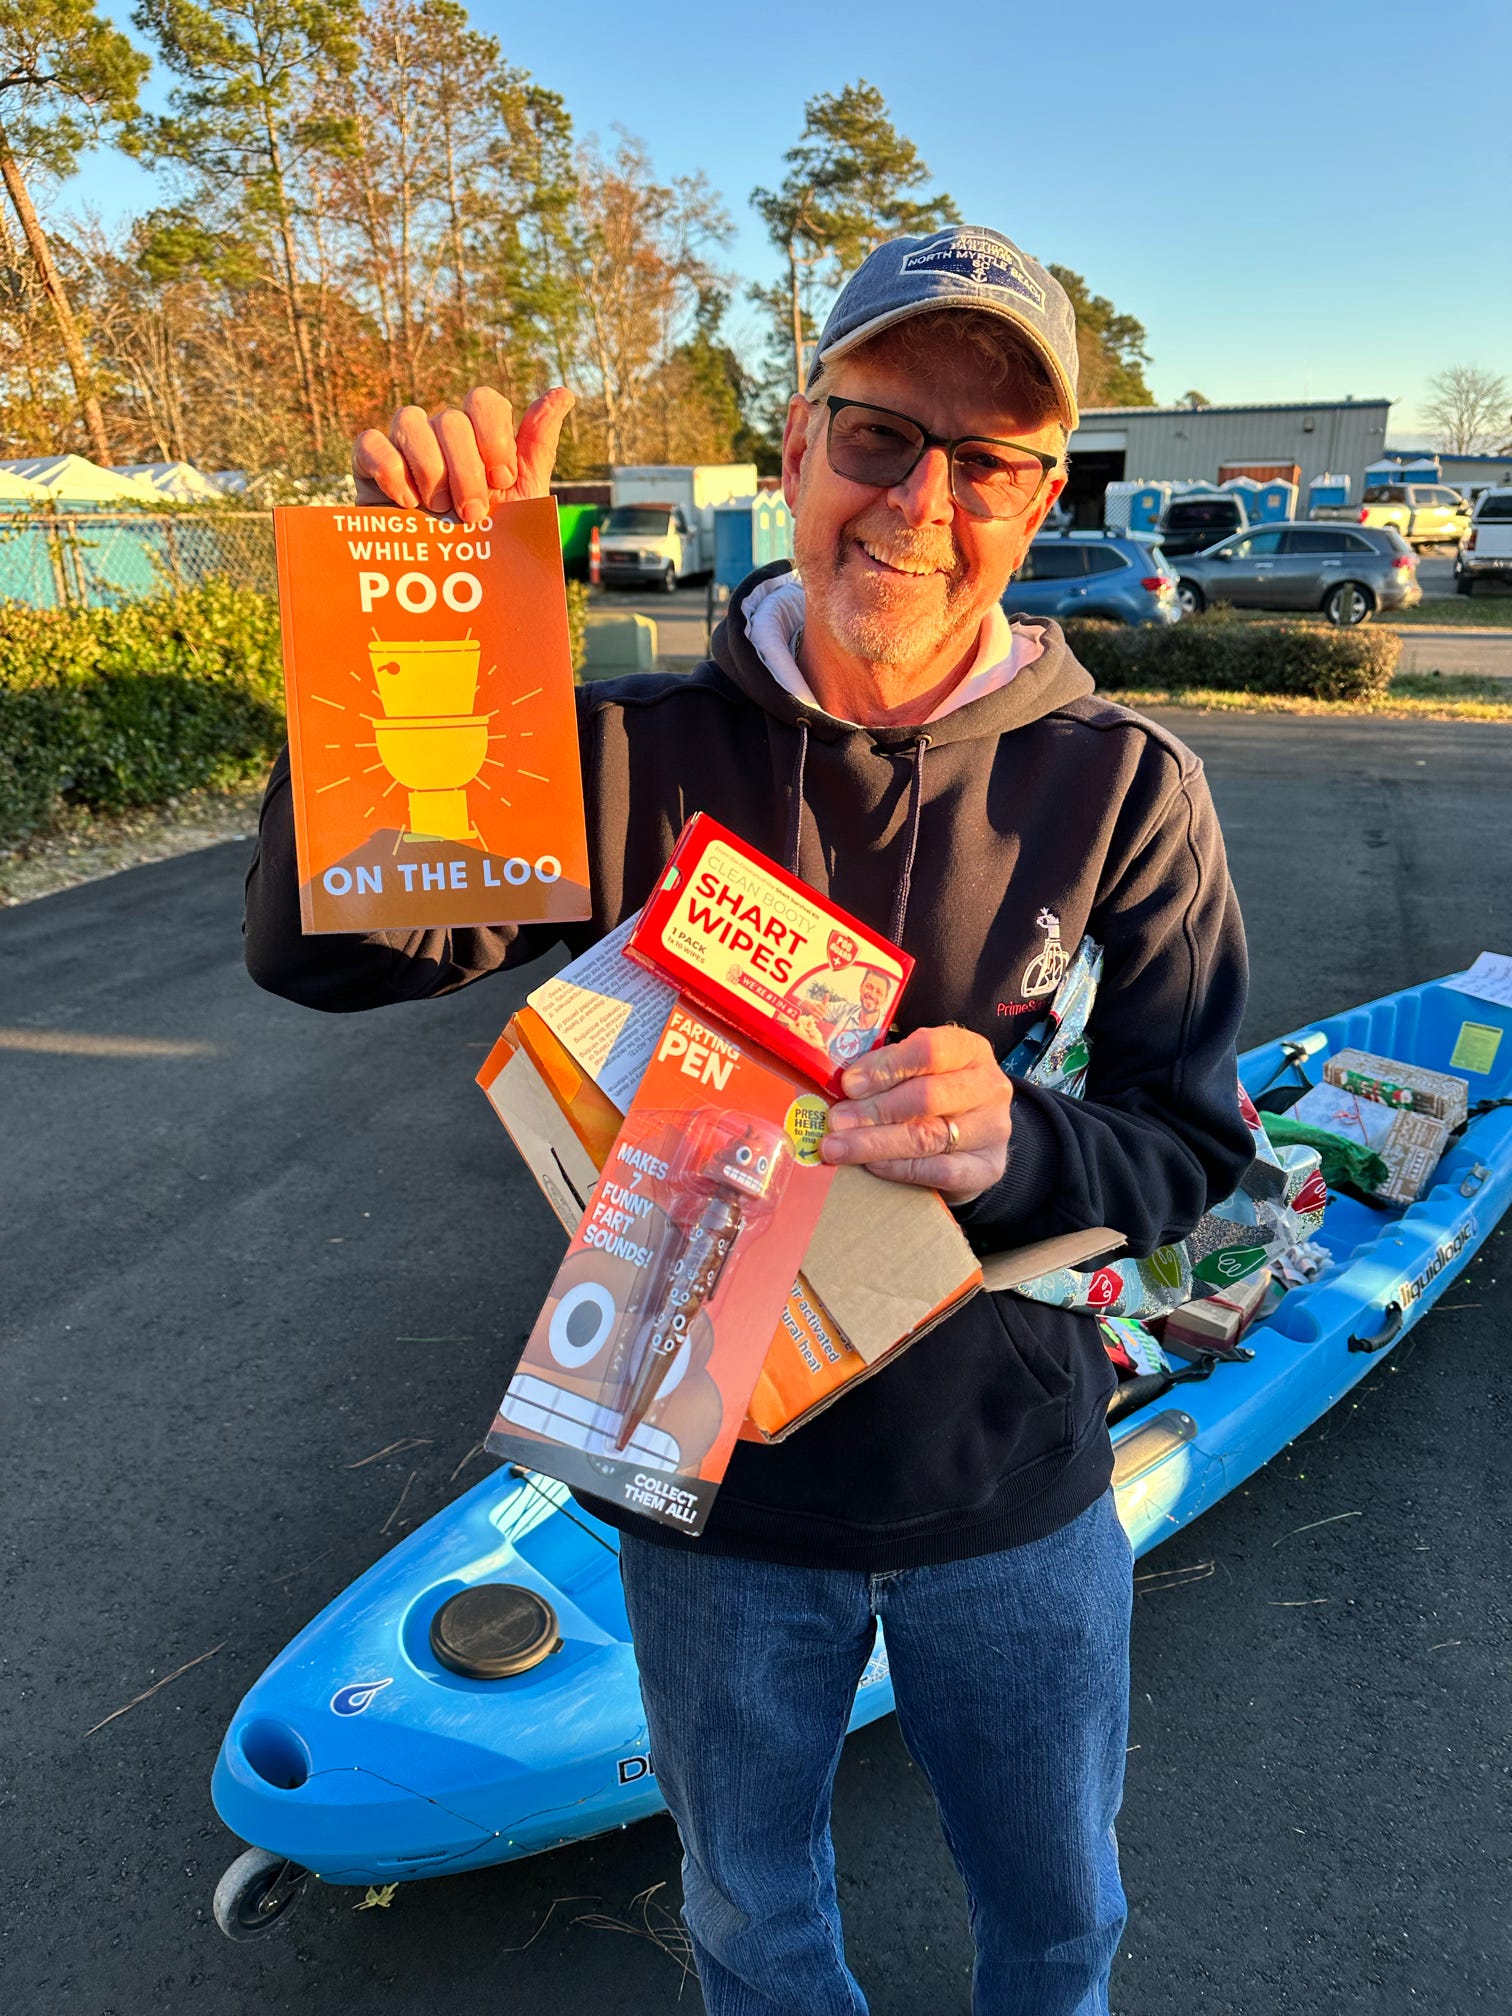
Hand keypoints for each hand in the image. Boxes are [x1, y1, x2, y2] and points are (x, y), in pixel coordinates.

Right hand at [352, 385, 575, 525]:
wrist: (448, 583)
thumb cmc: (488, 537)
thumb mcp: (524, 495)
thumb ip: (538, 445)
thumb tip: (563, 393)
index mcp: (478, 434)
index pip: (484, 401)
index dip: (494, 438)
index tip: (502, 480)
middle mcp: (441, 433)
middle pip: (451, 419)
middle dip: (466, 470)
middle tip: (474, 513)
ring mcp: (404, 445)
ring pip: (410, 421)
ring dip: (431, 469)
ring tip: (439, 510)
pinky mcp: (368, 464)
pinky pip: (370, 443)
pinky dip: (390, 470)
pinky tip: (407, 504)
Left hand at [820, 1025, 1012, 1203]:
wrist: (971, 1141)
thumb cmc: (933, 1096)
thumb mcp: (915, 1072)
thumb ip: (886, 1072)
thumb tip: (843, 1086)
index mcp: (969, 1050)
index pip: (930, 1050)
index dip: (886, 1067)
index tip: (849, 1084)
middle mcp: (989, 1086)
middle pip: (927, 1096)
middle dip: (874, 1110)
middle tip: (836, 1121)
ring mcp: (994, 1128)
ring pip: (929, 1136)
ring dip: (875, 1142)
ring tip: (838, 1147)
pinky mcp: (989, 1167)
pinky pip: (940, 1170)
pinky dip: (899, 1168)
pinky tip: (871, 1166)